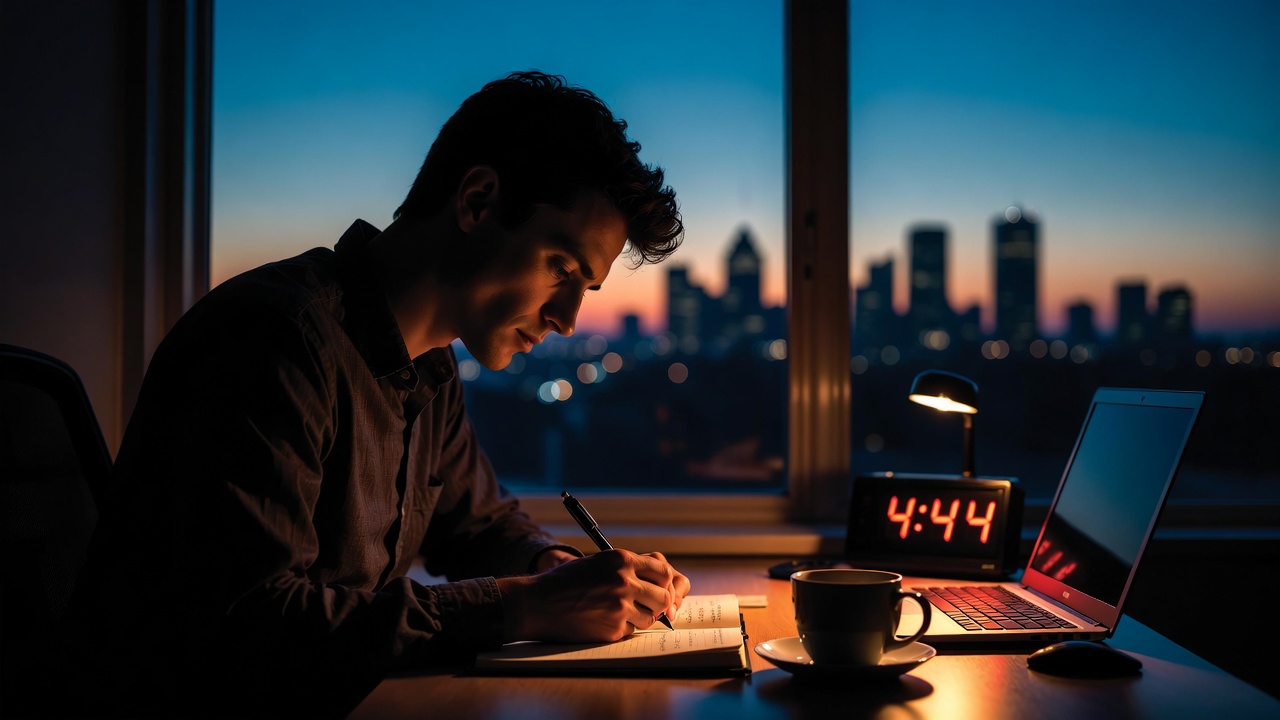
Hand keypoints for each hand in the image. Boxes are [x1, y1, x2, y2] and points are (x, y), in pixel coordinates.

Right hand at [497, 549, 690, 642]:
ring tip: (619, 611)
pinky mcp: (613, 629)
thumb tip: (661, 580)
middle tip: (648, 605)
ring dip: (641, 617)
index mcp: (622, 560)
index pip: (663, 571)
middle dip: (659, 603)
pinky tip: (604, 620)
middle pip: (664, 597)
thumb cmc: (567, 581)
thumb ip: (628, 568)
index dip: (665, 582)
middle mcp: (625, 581)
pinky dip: (622, 628)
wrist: (538, 602)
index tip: (660, 588)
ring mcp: (620, 607)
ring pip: (650, 617)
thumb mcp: (599, 562)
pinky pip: (631, 630)